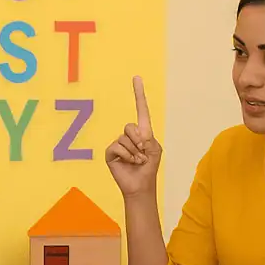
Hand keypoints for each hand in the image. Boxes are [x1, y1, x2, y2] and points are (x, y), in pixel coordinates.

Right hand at [105, 76, 162, 197]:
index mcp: (143, 132)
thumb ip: (146, 138)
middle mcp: (130, 135)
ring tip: (138, 162)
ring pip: (125, 138)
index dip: (139, 94)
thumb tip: (134, 135)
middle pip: (131, 126)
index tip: (136, 77)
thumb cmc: (149, 168)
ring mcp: (119, 144)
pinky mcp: (110, 152)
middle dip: (140, 142)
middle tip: (143, 155)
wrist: (140, 186)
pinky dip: (126, 155)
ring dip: (135, 152)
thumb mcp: (154, 150)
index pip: (141, 110)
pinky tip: (129, 163)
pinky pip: (117, 146)